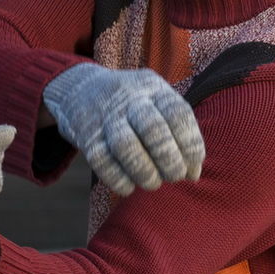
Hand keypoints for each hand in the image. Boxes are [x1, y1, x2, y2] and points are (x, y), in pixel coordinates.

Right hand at [43, 63, 204, 195]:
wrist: (80, 89)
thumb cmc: (132, 105)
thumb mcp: (156, 103)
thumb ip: (177, 134)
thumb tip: (194, 174)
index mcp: (153, 87)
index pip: (178, 113)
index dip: (190, 144)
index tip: (192, 166)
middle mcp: (129, 97)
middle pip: (153, 129)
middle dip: (169, 160)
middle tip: (174, 177)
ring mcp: (105, 115)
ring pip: (126, 146)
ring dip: (145, 173)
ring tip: (153, 183)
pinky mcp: (85, 134)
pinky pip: (101, 161)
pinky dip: (119, 180)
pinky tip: (129, 186)